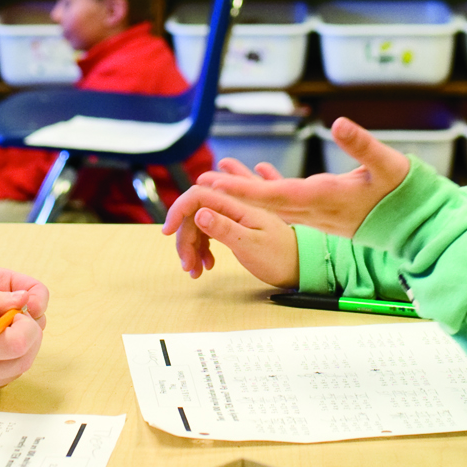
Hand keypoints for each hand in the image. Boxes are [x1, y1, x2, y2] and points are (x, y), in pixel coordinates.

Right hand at [0, 268, 47, 396]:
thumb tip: (23, 298)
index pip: (20, 342)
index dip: (28, 323)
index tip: (17, 308)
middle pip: (24, 360)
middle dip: (31, 336)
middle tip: (18, 315)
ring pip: (16, 372)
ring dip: (22, 349)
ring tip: (7, 325)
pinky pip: (0, 378)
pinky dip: (8, 360)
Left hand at [164, 120, 410, 243]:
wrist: (416, 226)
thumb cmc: (404, 193)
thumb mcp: (388, 164)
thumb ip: (364, 144)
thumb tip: (339, 122)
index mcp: (325, 197)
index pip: (275, 194)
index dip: (244, 188)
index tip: (217, 183)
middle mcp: (315, 210)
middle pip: (265, 203)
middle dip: (233, 194)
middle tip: (200, 183)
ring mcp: (317, 216)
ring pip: (272, 207)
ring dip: (244, 196)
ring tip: (218, 184)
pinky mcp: (322, 215)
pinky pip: (285, 207)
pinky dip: (264, 197)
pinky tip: (254, 186)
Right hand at [165, 183, 298, 284]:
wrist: (299, 266)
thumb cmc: (280, 257)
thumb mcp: (251, 245)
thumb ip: (225, 228)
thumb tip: (199, 213)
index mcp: (238, 206)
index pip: (198, 196)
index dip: (178, 210)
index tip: (167, 232)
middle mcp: (234, 207)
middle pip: (194, 213)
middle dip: (185, 239)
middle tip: (187, 265)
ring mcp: (233, 216)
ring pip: (199, 224)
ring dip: (191, 247)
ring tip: (196, 271)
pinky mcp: (233, 227)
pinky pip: (208, 232)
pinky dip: (202, 249)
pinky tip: (207, 265)